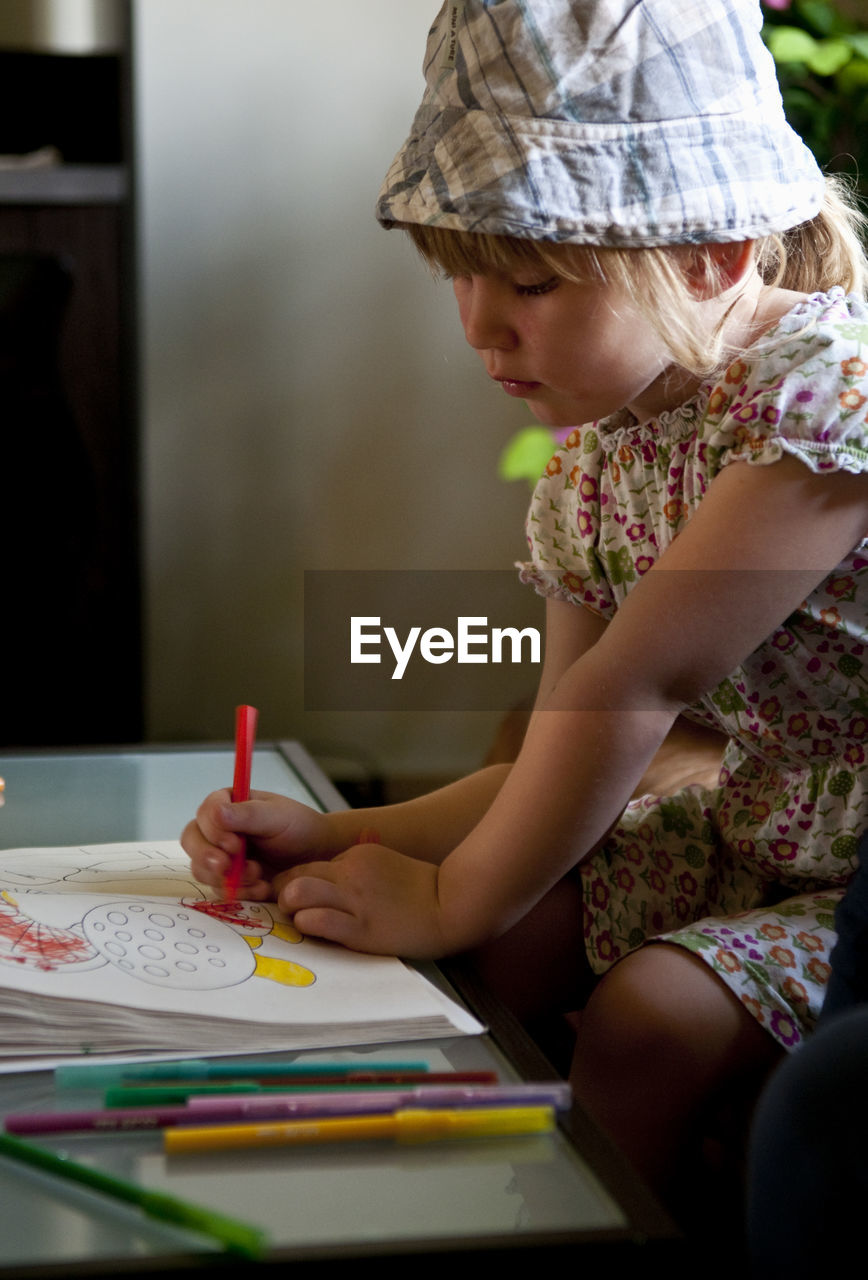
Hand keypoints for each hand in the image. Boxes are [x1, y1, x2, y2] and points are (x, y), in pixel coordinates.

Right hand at [181, 789, 334, 899]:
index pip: (205, 814)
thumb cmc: (298, 827)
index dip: (213, 830)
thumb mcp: (277, 816)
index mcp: (227, 804)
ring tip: (258, 875)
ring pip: (201, 868)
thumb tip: (216, 812)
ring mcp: (220, 855)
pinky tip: (263, 888)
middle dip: (207, 856)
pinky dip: (239, 891)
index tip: (234, 844)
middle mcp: (218, 829)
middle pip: (192, 842)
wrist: (316, 856)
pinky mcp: (228, 880)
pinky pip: (219, 889)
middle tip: (227, 867)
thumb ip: (248, 814)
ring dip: (226, 876)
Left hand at [275, 842, 448, 957]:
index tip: (289, 897)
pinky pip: (320, 921)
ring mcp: (355, 899)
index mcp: (356, 856)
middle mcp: (351, 873)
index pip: (306, 865)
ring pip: (299, 893)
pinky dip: (307, 924)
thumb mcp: (383, 866)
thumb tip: (325, 884)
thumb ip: (354, 871)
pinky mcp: (362, 927)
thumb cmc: (420, 891)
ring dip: (290, 907)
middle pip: (294, 876)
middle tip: (286, 910)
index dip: (291, 882)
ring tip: (297, 920)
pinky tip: (310, 929)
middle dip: (282, 895)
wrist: (453, 905)